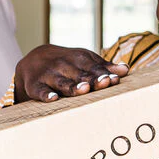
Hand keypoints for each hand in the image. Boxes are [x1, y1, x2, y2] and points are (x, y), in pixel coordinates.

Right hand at [14, 44, 129, 102]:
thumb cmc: (67, 64)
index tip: (114, 79)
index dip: (104, 72)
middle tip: (104, 83)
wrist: (33, 60)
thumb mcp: (84, 61)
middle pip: (79, 73)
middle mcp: (63, 65)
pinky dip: (46, 94)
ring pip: (62, 82)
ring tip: (84, 89)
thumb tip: (125, 69)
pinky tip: (53, 99)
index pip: (93, 66)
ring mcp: (48, 75)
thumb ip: (103, 67)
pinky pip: (40, 91)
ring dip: (72, 86)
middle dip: (92, 79)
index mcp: (78, 59)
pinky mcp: (34, 85)